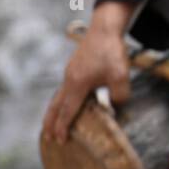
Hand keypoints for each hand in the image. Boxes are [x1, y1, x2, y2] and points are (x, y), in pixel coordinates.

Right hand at [42, 2, 133, 143]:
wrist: (105, 29)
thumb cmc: (112, 52)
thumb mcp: (121, 76)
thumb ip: (119, 96)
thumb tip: (115, 107)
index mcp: (78, 84)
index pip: (68, 111)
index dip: (63, 127)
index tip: (59, 140)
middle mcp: (69, 80)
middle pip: (56, 106)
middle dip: (50, 123)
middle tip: (46, 138)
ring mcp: (70, 72)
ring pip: (59, 97)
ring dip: (54, 112)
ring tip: (51, 124)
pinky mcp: (74, 68)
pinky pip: (64, 89)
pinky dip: (62, 101)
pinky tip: (68, 104)